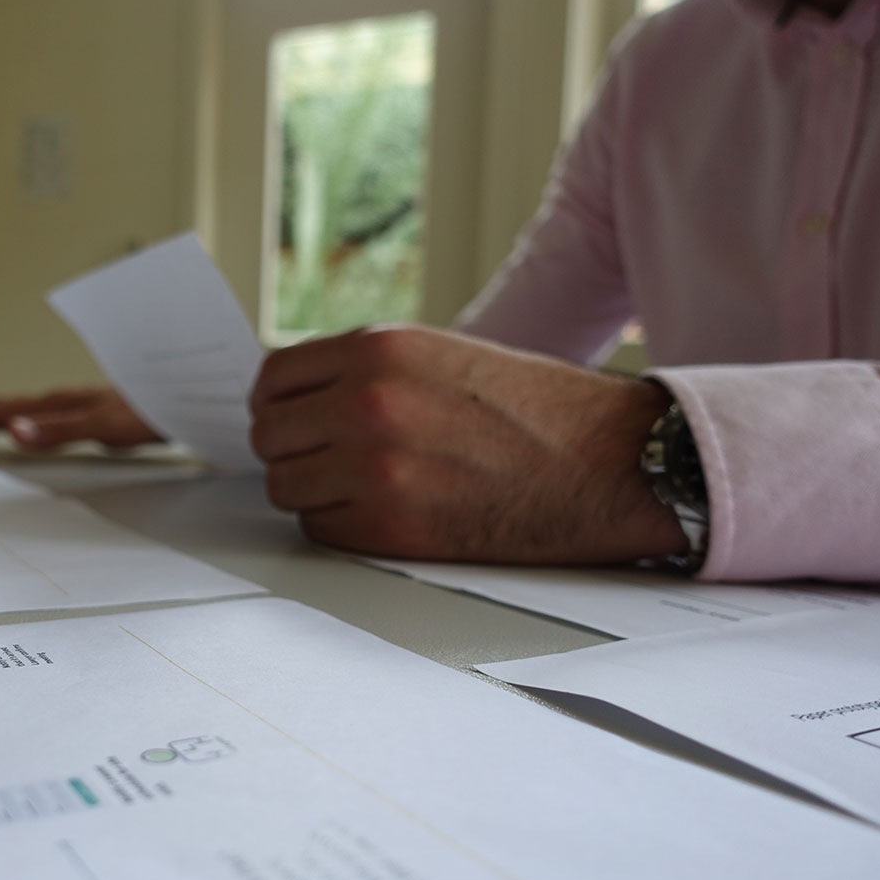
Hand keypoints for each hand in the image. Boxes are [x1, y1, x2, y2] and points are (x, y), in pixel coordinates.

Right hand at [0, 386, 162, 450]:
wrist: (193, 395)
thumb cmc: (154, 412)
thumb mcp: (104, 428)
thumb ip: (57, 432)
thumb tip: (10, 433)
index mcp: (60, 402)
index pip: (0, 410)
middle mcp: (67, 399)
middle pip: (7, 406)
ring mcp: (81, 403)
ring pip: (26, 409)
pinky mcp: (97, 410)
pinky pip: (47, 415)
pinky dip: (24, 422)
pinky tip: (33, 429)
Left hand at [249, 325, 687, 563]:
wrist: (611, 465)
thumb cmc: (535, 411)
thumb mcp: (440, 355)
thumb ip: (364, 370)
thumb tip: (296, 400)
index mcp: (379, 349)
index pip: (271, 380)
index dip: (277, 404)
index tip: (291, 420)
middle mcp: (368, 403)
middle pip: (269, 437)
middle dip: (293, 450)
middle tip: (328, 459)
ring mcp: (376, 469)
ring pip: (286, 488)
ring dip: (314, 491)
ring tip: (364, 486)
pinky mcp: (392, 528)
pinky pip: (321, 529)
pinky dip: (342, 526)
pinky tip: (386, 512)